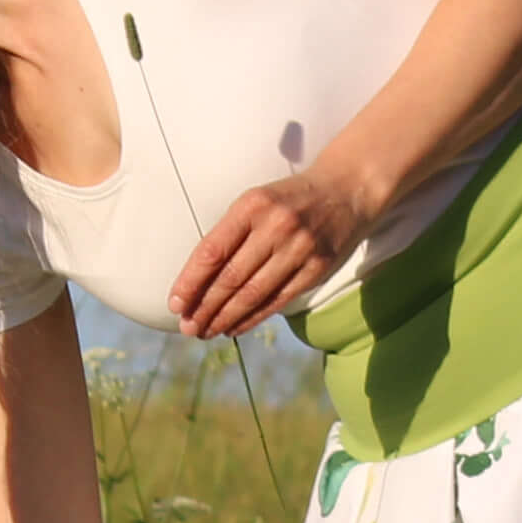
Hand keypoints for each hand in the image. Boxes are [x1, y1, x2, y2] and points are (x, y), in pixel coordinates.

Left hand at [167, 172, 366, 338]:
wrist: (346, 191)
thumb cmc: (289, 200)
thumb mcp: (256, 202)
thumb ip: (230, 234)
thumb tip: (198, 281)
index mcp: (252, 205)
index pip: (212, 250)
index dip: (191, 281)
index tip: (175, 304)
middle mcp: (275, 226)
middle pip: (231, 277)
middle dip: (205, 307)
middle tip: (188, 327)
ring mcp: (299, 248)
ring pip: (253, 293)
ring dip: (225, 318)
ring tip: (206, 331)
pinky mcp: (317, 267)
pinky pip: (278, 299)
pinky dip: (253, 317)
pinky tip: (234, 327)